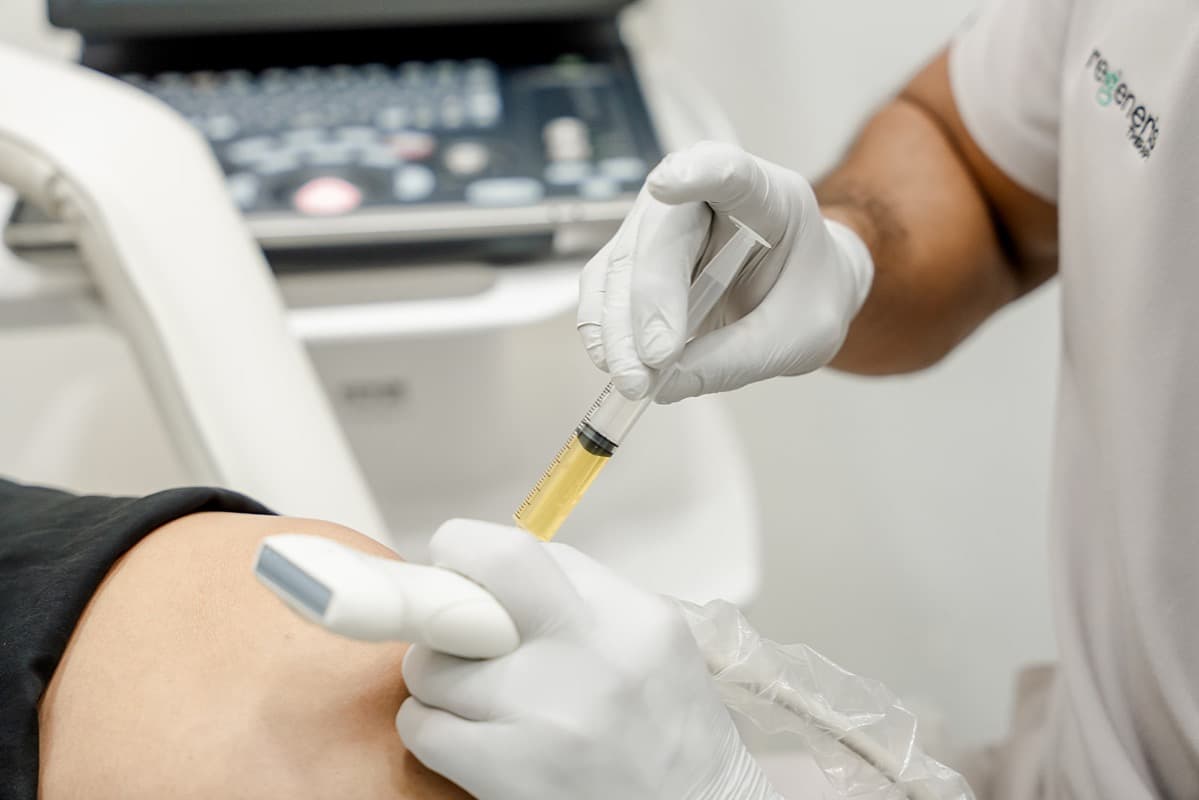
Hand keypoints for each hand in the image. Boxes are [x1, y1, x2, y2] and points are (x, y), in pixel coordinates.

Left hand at [396, 519, 779, 799]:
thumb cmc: (671, 732)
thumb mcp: (655, 642)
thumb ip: (584, 599)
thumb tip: (495, 576)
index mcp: (628, 614)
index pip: (519, 552)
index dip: (473, 558)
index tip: (465, 579)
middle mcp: (589, 651)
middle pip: (474, 585)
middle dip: (438, 595)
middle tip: (444, 622)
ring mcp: (547, 711)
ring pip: (432, 664)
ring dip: (437, 677)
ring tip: (471, 696)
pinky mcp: (511, 770)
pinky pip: (423, 726)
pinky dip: (430, 727)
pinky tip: (464, 737)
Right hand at [578, 141, 873, 401]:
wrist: (795, 292)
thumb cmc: (804, 297)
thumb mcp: (797, 337)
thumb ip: (737, 358)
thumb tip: (664, 385)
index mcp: (767, 197)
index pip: (731, 171)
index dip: (699, 172)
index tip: (666, 184)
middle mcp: (703, 197)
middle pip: (660, 232)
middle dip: (649, 301)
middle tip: (653, 361)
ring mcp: (659, 223)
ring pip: (619, 264)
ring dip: (617, 327)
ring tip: (633, 380)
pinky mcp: (632, 258)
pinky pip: (603, 290)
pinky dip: (604, 331)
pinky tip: (615, 364)